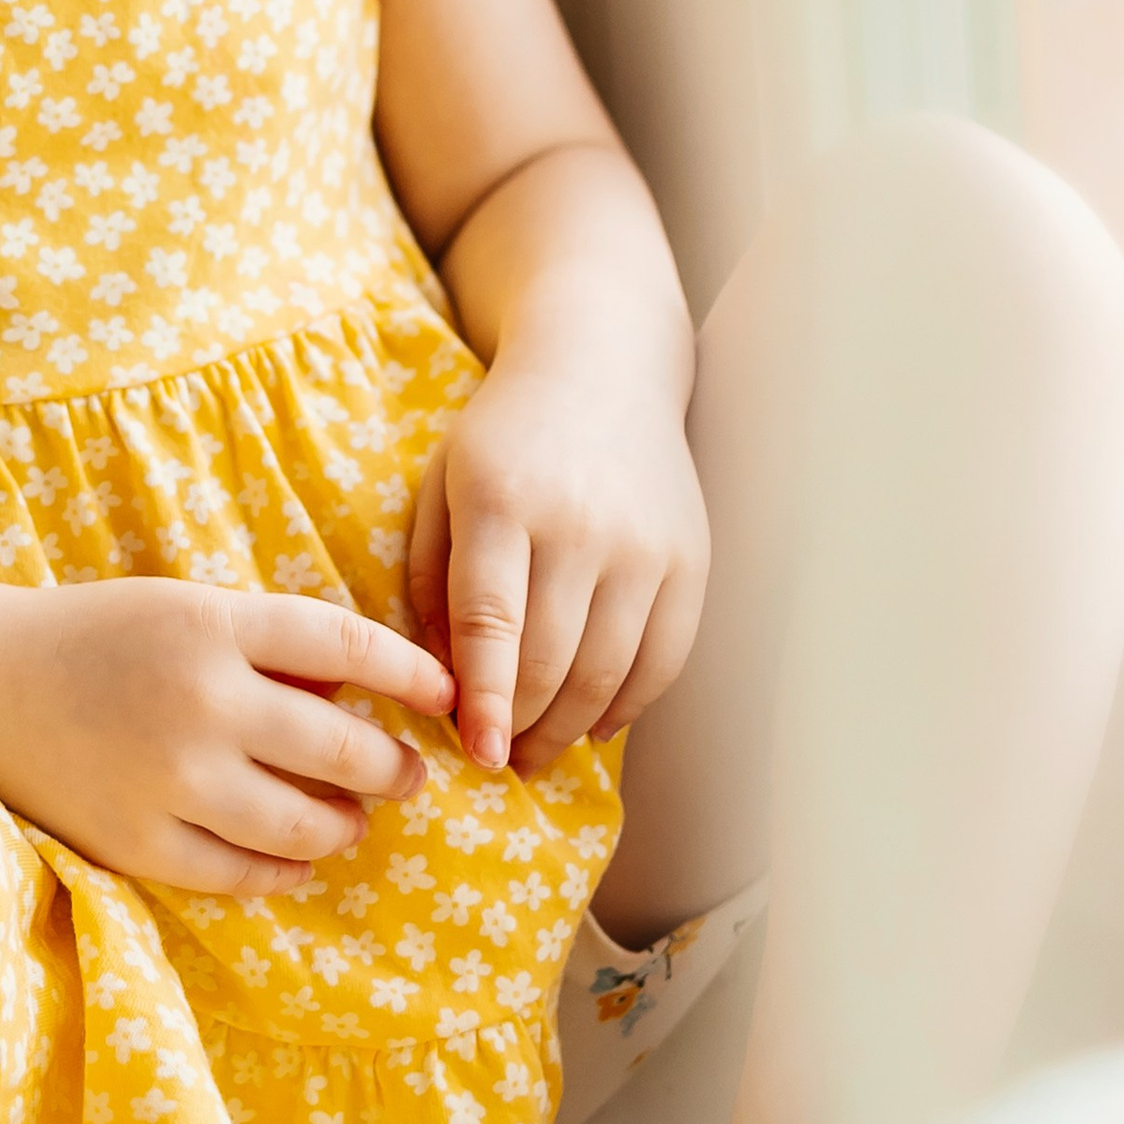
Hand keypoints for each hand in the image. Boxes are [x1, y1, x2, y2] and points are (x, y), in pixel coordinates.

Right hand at [0, 577, 456, 897]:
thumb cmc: (103, 635)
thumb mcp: (190, 606)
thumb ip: (271, 643)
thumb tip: (362, 688)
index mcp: (214, 624)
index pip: (344, 642)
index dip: (408, 672)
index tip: (446, 693)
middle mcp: (200, 700)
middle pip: (339, 745)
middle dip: (392, 766)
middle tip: (408, 773)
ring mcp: (170, 779)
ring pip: (302, 822)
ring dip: (347, 824)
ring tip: (356, 819)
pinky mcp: (140, 843)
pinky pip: (241, 873)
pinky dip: (285, 869)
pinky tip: (300, 857)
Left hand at [407, 360, 708, 777]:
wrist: (601, 366)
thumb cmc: (505, 433)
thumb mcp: (443, 482)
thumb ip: (434, 575)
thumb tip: (445, 677)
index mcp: (501, 499)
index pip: (490, 622)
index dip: (483, 699)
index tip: (475, 754)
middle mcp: (577, 524)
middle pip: (549, 660)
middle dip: (520, 726)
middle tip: (498, 757)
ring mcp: (642, 545)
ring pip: (606, 673)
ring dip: (568, 730)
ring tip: (537, 752)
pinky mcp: (689, 560)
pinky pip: (662, 661)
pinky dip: (627, 707)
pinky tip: (593, 723)